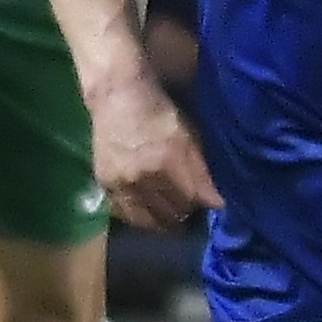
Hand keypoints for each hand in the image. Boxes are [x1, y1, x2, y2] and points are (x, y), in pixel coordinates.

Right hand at [92, 81, 218, 228]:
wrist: (118, 100)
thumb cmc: (160, 115)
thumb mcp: (190, 137)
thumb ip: (201, 171)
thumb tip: (215, 202)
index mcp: (167, 162)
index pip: (195, 198)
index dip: (209, 204)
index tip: (215, 204)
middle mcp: (142, 177)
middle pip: (173, 212)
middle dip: (188, 213)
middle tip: (195, 209)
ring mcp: (121, 183)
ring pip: (149, 220)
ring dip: (166, 221)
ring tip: (175, 216)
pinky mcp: (105, 185)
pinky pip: (126, 214)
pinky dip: (142, 219)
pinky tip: (152, 216)